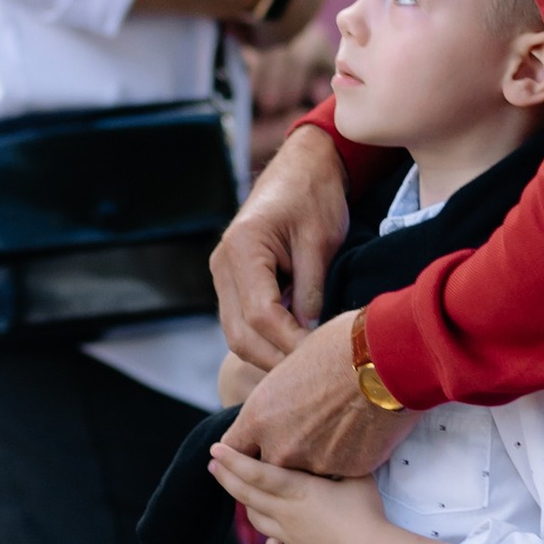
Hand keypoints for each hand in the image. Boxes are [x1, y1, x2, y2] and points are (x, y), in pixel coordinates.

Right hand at [213, 120, 352, 369]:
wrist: (302, 166)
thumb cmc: (314, 195)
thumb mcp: (320, 240)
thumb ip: (311, 290)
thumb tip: (309, 336)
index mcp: (242, 248)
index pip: (261, 314)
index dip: (291, 343)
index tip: (321, 359)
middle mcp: (222, 264)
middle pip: (240, 333)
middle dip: (275, 360)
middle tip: (312, 377)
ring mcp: (223, 273)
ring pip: (237, 333)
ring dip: (268, 354)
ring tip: (305, 369)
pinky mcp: (232, 280)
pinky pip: (242, 321)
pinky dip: (265, 340)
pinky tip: (293, 348)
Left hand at [213, 447, 448, 543]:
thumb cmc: (365, 510)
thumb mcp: (355, 475)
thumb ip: (339, 462)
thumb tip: (333, 446)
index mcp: (297, 490)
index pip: (257, 472)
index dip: (234, 460)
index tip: (215, 449)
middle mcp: (286, 513)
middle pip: (247, 496)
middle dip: (227, 478)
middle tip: (212, 466)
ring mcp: (290, 537)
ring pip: (257, 522)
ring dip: (247, 507)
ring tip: (242, 495)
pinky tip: (274, 540)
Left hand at [214, 306, 411, 477]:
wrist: (387, 361)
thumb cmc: (340, 347)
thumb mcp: (293, 361)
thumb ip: (280, 394)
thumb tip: (282, 397)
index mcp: (259, 417)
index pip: (235, 449)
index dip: (245, 448)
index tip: (254, 444)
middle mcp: (280, 447)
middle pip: (270, 467)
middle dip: (284, 456)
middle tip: (304, 436)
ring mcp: (314, 464)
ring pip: (308, 473)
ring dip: (316, 459)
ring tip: (337, 432)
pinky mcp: (348, 472)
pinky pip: (341, 471)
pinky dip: (347, 459)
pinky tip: (360, 435)